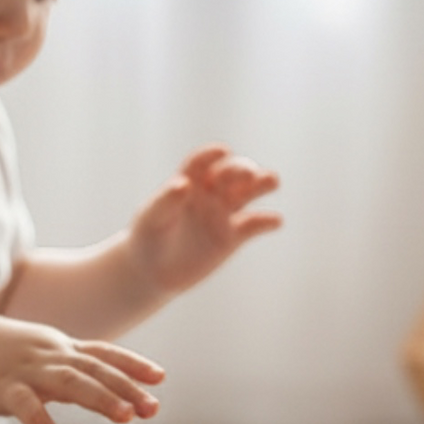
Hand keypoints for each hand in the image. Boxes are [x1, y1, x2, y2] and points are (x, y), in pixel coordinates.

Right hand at [0, 307, 163, 423]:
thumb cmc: (6, 352)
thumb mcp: (46, 354)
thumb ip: (76, 367)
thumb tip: (113, 386)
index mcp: (63, 349)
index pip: (104, 354)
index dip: (133, 364)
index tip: (160, 377)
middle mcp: (52, 356)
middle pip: (95, 370)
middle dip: (126, 388)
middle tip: (153, 407)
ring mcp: (28, 370)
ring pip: (69, 382)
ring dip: (99, 398)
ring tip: (125, 416)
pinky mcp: (2, 386)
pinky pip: (23, 403)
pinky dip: (39, 419)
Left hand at [128, 146, 281, 296]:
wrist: (152, 272)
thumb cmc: (147, 238)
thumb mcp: (151, 218)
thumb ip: (166, 200)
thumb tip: (183, 184)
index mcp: (188, 180)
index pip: (201, 162)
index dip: (211, 155)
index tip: (222, 151)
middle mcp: (209, 191)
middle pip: (230, 174)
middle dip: (242, 170)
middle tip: (250, 174)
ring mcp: (223, 212)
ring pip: (248, 193)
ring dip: (261, 185)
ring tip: (273, 181)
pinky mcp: (233, 236)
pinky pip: (253, 225)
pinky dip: (266, 221)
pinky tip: (275, 220)